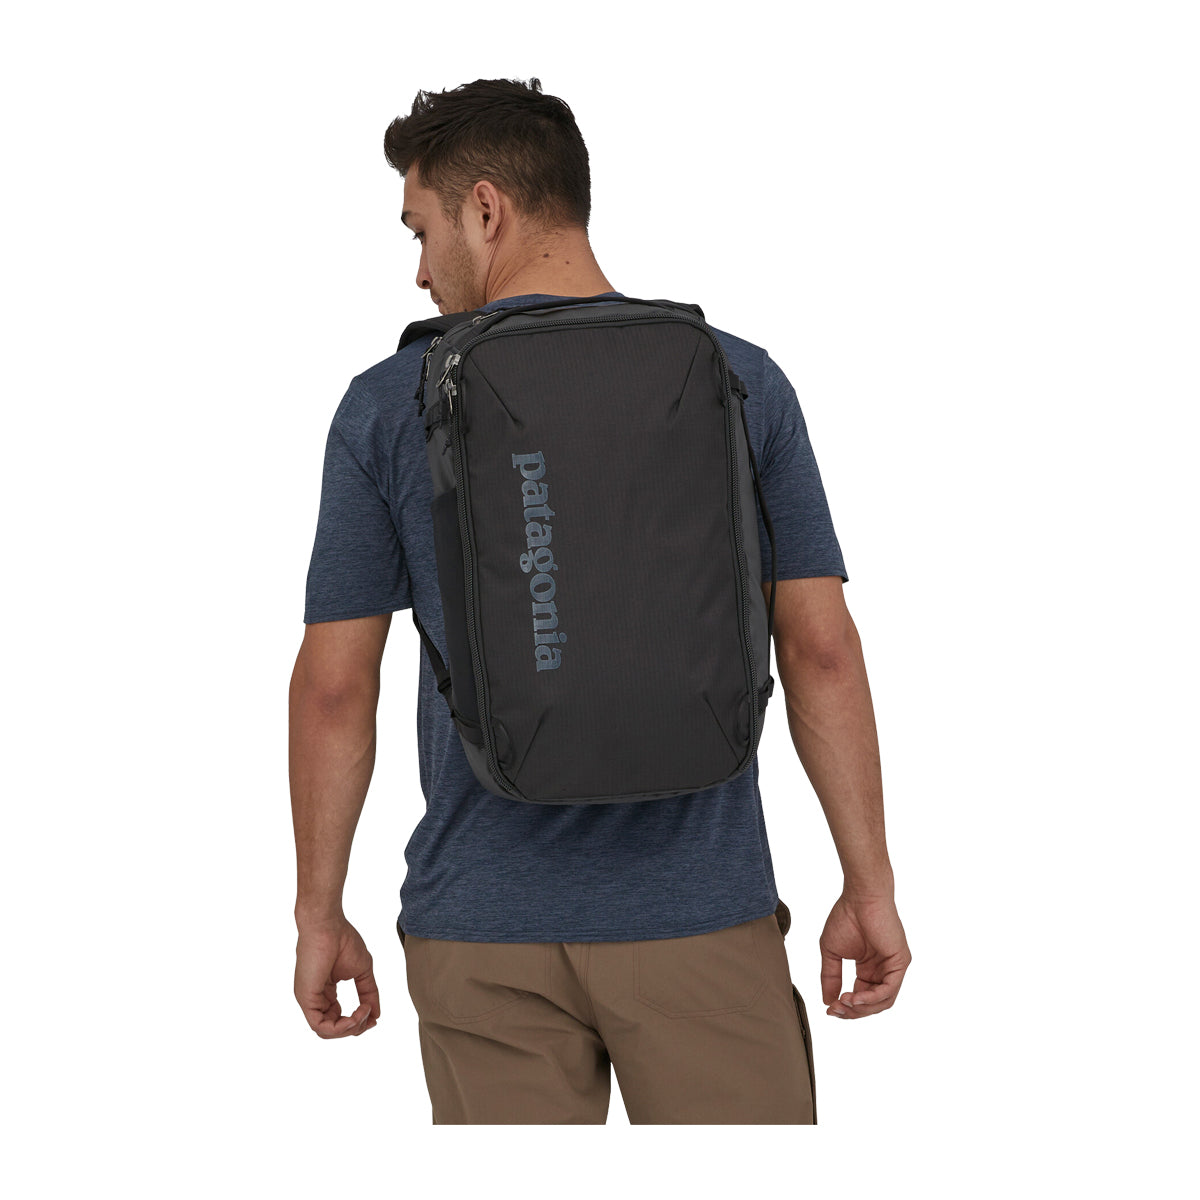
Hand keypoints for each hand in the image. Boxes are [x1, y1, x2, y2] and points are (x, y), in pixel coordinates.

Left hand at [294, 916, 380, 1037]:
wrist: (328, 925)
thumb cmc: (343, 940)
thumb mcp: (362, 970)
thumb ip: (368, 992)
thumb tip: (377, 1014)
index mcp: (325, 992)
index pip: (338, 1019)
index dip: (357, 1022)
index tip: (374, 1016)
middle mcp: (315, 999)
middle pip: (333, 1029)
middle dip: (356, 1027)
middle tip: (370, 1016)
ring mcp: (309, 1000)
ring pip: (327, 1032)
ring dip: (350, 1027)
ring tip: (364, 1012)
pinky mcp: (306, 999)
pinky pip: (321, 1026)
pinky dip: (341, 1027)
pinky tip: (355, 1015)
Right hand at [819, 892, 910, 1018]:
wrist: (860, 897)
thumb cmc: (846, 917)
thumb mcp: (832, 952)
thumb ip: (830, 976)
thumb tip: (827, 1001)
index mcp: (869, 968)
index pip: (860, 996)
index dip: (845, 1007)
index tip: (829, 1009)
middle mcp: (883, 970)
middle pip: (872, 1003)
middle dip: (852, 1011)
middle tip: (835, 1010)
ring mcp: (893, 967)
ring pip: (883, 1001)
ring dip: (862, 1007)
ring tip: (844, 1003)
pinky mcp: (900, 963)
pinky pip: (889, 989)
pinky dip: (872, 997)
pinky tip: (855, 997)